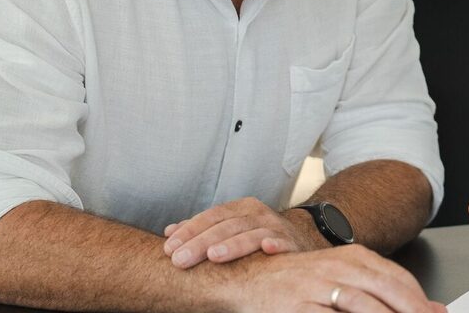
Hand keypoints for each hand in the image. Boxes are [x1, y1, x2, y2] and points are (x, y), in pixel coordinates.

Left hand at [163, 197, 321, 268]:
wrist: (300, 241)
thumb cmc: (256, 238)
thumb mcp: (230, 230)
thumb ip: (201, 230)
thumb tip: (168, 232)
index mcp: (240, 208)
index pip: (210, 216)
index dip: (189, 231)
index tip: (168, 248)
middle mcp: (258, 213)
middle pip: (226, 226)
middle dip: (201, 243)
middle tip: (180, 260)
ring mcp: (276, 227)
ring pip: (252, 234)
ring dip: (233, 245)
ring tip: (213, 256)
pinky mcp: (293, 243)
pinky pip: (283, 243)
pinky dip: (276, 244)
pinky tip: (266, 248)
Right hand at [219, 244, 446, 312]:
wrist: (247, 277)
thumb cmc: (296, 280)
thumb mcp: (341, 276)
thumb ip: (379, 288)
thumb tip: (428, 307)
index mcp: (352, 257)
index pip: (398, 278)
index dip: (420, 300)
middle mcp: (338, 268)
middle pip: (388, 291)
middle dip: (412, 310)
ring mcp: (318, 287)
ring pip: (364, 306)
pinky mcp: (300, 307)